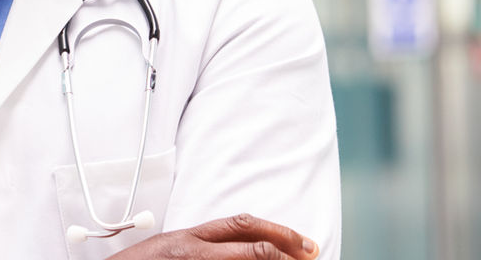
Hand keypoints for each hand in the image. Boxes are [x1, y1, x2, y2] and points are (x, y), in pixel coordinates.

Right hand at [108, 213, 319, 259]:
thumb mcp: (168, 247)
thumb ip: (200, 245)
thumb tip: (239, 247)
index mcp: (189, 237)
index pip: (241, 225)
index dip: (278, 231)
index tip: (303, 242)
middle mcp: (194, 251)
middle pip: (252, 245)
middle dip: (287, 249)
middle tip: (312, 255)